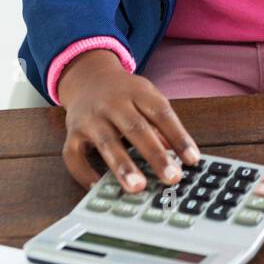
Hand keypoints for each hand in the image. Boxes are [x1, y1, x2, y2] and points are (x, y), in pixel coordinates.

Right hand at [56, 49, 200, 191]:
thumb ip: (161, 124)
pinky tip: (98, 187)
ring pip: (106, 142)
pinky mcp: (71, 132)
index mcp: (138, 92)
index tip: (192, 160)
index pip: (162, 113)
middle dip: (154, 154)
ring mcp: (91, 117)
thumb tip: (181, 156)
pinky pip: (73, 155)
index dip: (178, 137)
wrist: (88, 77)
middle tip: (171, 177)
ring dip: (123, 166)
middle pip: (136, 128)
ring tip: (138, 187)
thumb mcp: (147, 98)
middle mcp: (113, 102)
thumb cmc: (125, 94)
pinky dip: (84, 172)